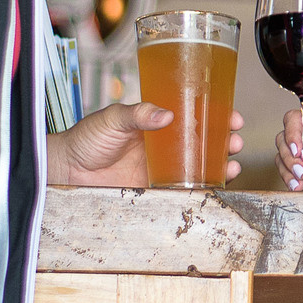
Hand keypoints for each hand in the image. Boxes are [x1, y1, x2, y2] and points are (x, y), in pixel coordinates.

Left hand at [49, 102, 245, 186]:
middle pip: (206, 141)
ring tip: (232, 164)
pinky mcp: (157, 189)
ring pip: (202, 166)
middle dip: (227, 141)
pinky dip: (206, 188)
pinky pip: (187, 189)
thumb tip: (166, 114)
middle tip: (235, 141)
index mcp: (158, 123)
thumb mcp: (112, 119)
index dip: (218, 115)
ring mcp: (164, 168)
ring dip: (222, 164)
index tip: (233, 116)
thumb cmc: (86, 139)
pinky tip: (217, 185)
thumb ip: (137, 114)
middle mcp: (166, 144)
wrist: (67, 171)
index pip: (195, 115)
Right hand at [278, 108, 302, 193]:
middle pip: (285, 137)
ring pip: (283, 157)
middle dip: (288, 154)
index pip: (298, 119)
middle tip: (302, 171)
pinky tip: (299, 188)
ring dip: (286, 169)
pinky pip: (289, 175)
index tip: (298, 150)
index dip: (292, 131)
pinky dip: (289, 181)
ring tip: (301, 182)